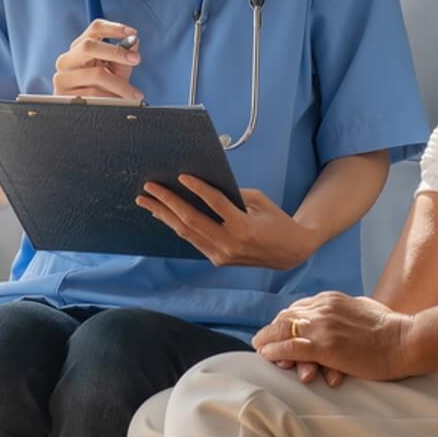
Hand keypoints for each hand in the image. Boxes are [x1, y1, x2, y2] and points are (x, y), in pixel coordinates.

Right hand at [54, 20, 141, 100]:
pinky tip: (118, 102)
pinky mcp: (62, 95)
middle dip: (116, 52)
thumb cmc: (102, 88)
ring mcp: (62, 77)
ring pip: (96, 73)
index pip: (95, 28)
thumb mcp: (115, 70)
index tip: (132, 34)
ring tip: (133, 94)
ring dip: (120, 84)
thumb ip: (124, 56)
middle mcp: (67, 59)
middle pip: (89, 46)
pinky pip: (92, 94)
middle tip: (136, 59)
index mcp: (80, 48)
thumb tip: (134, 42)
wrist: (85, 115)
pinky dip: (110, 98)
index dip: (114, 28)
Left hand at [136, 176, 317, 269]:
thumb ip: (233, 195)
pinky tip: (165, 215)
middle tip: (150, 188)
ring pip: (187, 233)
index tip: (181, 176)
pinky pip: (194, 240)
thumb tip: (203, 187)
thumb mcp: (260, 202)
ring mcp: (222, 255)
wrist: (290, 251)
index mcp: (245, 228)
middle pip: (192, 221)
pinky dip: (178, 226)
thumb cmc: (276, 220)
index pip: (216, 204)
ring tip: (147, 201)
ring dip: (164, 215)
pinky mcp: (218, 260)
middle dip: (167, 202)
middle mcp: (231, 244)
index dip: (197, 189)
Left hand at [252, 291, 415, 384]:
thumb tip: (341, 313)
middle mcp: (323, 308)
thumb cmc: (390, 328)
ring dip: (269, 341)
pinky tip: (268, 356)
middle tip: (263, 341)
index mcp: (332, 299)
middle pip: (286, 316)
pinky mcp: (324, 347)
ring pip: (283, 330)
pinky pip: (289, 348)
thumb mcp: (364, 308)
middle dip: (273, 329)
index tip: (279, 330)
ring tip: (260, 349)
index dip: (286, 320)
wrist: (404, 341)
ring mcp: (322, 327)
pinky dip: (275, 352)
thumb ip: (346, 310)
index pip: (299, 307)